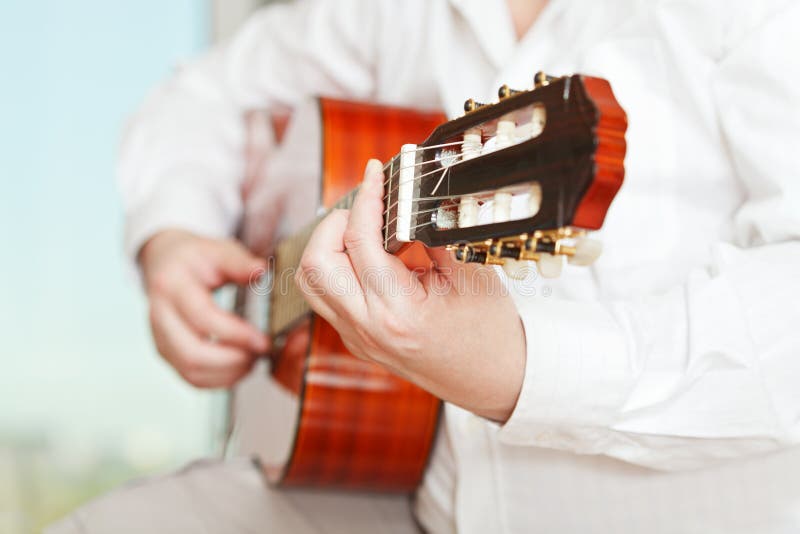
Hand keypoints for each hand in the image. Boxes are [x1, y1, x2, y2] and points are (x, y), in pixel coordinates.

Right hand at [140, 229, 269, 387]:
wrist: (165, 263)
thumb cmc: (194, 259)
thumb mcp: (217, 249)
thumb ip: (239, 262)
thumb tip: (260, 271)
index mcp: (171, 286)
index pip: (202, 318)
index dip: (235, 334)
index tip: (262, 340)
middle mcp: (159, 316)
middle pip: (192, 354)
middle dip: (233, 361)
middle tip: (259, 353)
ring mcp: (160, 338)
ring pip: (191, 371)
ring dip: (228, 374)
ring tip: (253, 360)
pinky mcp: (167, 353)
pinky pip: (191, 378)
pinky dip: (219, 380)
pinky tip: (239, 368)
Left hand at [297, 160, 525, 421]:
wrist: (495, 380)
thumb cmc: (489, 332)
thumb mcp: (468, 274)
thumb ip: (429, 235)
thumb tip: (403, 200)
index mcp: (397, 312)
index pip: (360, 241)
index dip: (366, 197)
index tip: (374, 172)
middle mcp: (367, 329)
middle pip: (316, 263)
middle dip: (335, 223)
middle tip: (366, 207)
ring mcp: (358, 339)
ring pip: (310, 282)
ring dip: (329, 247)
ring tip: (363, 231)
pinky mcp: (357, 341)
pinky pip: (327, 297)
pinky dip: (338, 269)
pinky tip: (369, 259)